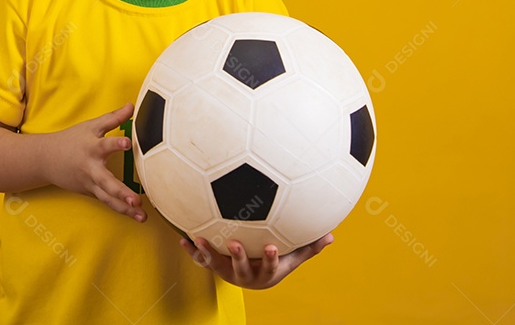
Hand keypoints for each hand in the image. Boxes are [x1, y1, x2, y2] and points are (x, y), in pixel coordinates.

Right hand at [43, 103, 145, 221]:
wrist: (46, 159)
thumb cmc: (72, 139)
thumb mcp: (91, 126)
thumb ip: (114, 118)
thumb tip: (132, 105)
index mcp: (92, 148)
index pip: (105, 144)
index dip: (116, 144)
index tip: (127, 143)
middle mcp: (91, 168)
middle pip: (106, 182)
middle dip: (121, 192)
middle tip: (135, 200)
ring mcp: (90, 184)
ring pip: (108, 198)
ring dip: (124, 209)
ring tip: (142, 217)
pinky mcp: (90, 193)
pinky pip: (107, 203)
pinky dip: (120, 210)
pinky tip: (136, 217)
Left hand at [179, 233, 333, 288]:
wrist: (252, 279)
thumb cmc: (272, 263)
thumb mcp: (291, 259)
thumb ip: (308, 248)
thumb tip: (331, 236)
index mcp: (265, 272)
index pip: (270, 266)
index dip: (271, 258)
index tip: (271, 246)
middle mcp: (245, 274)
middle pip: (241, 268)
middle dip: (238, 257)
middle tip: (233, 243)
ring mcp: (227, 271)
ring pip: (216, 265)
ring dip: (207, 252)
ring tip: (200, 239)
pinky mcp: (214, 266)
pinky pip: (201, 259)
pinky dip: (191, 250)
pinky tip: (183, 238)